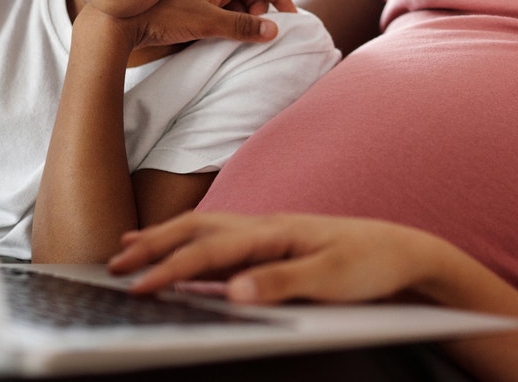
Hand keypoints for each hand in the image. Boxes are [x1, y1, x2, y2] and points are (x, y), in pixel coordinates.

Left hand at [92, 0, 297, 50]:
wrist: (121, 22)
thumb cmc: (163, 17)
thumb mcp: (207, 23)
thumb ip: (241, 26)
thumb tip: (274, 30)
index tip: (290, 14)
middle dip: (261, 7)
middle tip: (259, 29)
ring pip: (233, 1)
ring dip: (245, 15)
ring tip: (242, 35)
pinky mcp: (187, 9)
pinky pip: (218, 11)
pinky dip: (229, 21)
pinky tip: (221, 36)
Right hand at [108, 212, 440, 304]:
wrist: (405, 253)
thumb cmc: (372, 263)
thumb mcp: (331, 279)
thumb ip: (282, 283)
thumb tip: (233, 292)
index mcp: (276, 230)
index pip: (210, 249)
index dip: (171, 268)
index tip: (137, 288)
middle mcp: (267, 225)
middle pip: (197, 228)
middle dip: (153, 245)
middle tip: (112, 264)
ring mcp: (269, 233)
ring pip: (205, 229)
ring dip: (166, 239)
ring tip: (128, 250)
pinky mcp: (274, 246)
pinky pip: (220, 241)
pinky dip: (190, 246)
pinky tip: (178, 257)